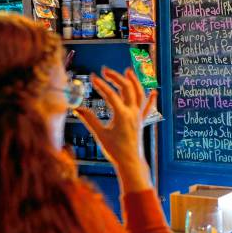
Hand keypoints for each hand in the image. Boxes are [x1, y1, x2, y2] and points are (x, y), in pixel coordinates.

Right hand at [74, 67, 156, 189]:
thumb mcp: (100, 134)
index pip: (111, 95)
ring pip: (139, 94)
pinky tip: (154, 91)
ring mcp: (138, 116)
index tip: (93, 78)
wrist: (130, 161)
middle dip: (116, 77)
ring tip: (128, 71)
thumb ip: (89, 119)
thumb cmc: (115, 150)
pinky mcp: (141, 121)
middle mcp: (133, 113)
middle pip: (127, 88)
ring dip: (134, 81)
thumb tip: (77, 108)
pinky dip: (151, 99)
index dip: (101, 85)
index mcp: (122, 115)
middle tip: (105, 71)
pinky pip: (148, 108)